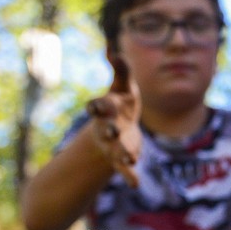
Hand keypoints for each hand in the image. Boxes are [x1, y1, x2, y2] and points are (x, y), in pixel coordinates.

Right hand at [84, 56, 141, 187]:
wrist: (119, 131)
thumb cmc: (121, 104)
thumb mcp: (123, 86)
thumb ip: (121, 68)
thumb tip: (112, 46)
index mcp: (105, 108)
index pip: (99, 105)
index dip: (97, 106)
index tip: (94, 107)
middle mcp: (107, 126)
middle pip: (105, 128)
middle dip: (108, 129)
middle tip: (110, 131)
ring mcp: (114, 144)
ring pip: (116, 149)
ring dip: (122, 153)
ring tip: (130, 159)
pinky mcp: (123, 158)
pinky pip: (125, 167)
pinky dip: (129, 176)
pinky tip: (135, 184)